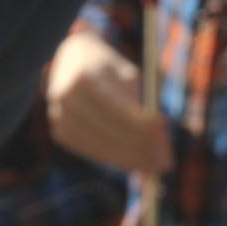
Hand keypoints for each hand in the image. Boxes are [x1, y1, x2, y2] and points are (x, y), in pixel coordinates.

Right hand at [46, 29, 172, 174]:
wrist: (73, 62)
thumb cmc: (111, 69)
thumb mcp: (129, 75)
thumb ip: (143, 102)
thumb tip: (159, 134)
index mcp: (83, 77)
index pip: (117, 110)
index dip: (143, 127)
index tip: (166, 140)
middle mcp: (65, 98)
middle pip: (109, 131)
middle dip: (141, 149)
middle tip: (167, 162)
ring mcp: (59, 116)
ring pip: (101, 147)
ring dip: (132, 159)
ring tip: (157, 164)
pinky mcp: (61, 132)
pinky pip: (93, 153)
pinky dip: (116, 158)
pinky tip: (135, 160)